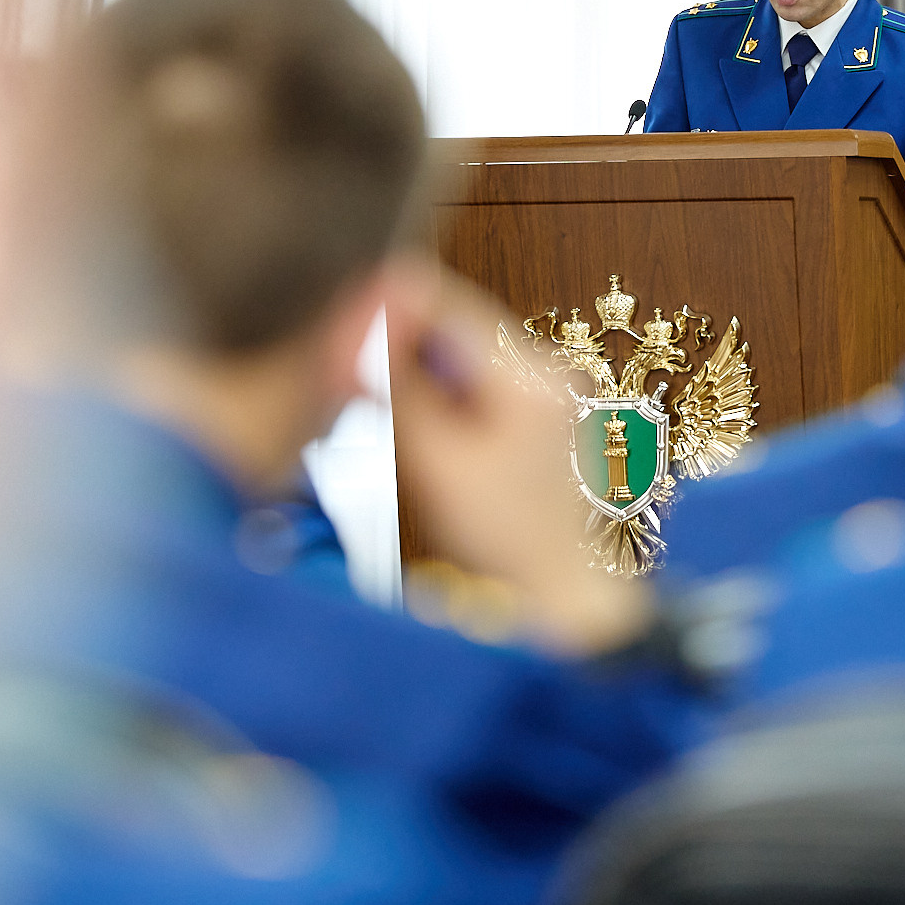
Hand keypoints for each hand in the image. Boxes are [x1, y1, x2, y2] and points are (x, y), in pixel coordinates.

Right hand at [386, 260, 654, 656]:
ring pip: (460, 358)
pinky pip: (477, 387)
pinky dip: (443, 403)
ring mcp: (551, 391)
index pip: (443, 302)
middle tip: (355, 390)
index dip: (383, 313)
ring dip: (418, 378)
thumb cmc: (503, 544)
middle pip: (451, 327)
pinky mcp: (543, 415)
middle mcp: (549, 368)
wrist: (562, 602)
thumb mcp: (436, 464)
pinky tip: (430, 443)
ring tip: (393, 425)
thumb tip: (371, 314)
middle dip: (399, 349)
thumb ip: (400, 385)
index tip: (341, 338)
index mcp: (529, 373)